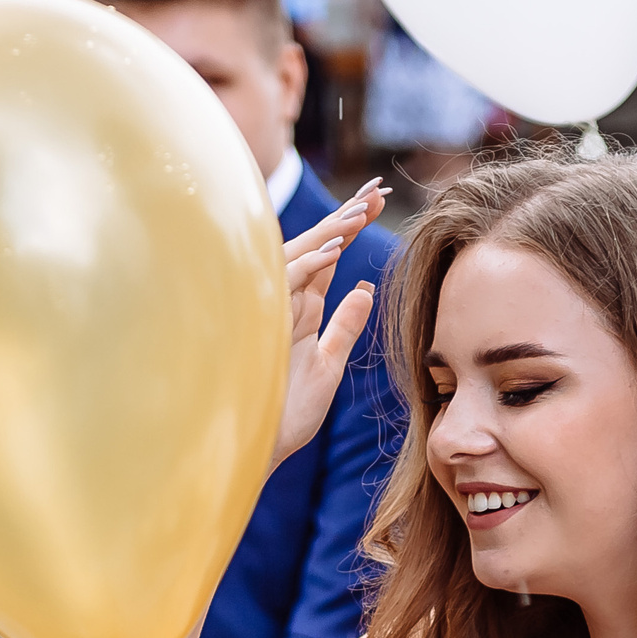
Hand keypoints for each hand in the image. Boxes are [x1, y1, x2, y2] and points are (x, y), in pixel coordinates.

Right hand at [274, 179, 386, 470]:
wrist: (257, 448)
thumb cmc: (286, 413)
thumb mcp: (328, 364)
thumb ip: (345, 325)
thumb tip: (364, 286)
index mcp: (300, 311)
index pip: (329, 258)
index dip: (352, 229)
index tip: (379, 202)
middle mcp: (283, 302)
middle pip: (315, 247)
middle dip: (345, 216)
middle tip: (377, 189)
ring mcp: (268, 310)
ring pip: (297, 258)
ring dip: (330, 235)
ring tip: (363, 213)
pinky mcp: (257, 323)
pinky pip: (282, 285)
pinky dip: (308, 266)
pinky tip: (334, 251)